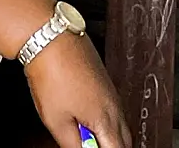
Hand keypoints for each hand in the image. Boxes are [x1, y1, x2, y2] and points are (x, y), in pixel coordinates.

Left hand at [24, 31, 129, 147]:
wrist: (54, 41)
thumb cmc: (55, 75)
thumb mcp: (57, 122)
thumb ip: (71, 144)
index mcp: (105, 117)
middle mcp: (114, 104)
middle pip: (124, 139)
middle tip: (91, 147)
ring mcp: (111, 91)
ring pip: (119, 124)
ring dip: (108, 137)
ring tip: (85, 139)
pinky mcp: (104, 83)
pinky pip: (113, 110)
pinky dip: (104, 123)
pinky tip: (85, 123)